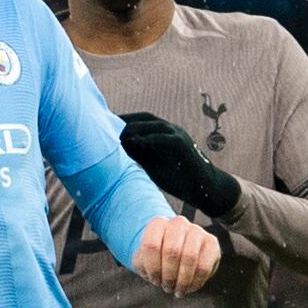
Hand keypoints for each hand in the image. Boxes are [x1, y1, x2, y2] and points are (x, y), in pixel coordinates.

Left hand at [118, 110, 242, 220]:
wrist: (204, 189)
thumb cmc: (177, 178)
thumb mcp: (152, 164)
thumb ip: (137, 154)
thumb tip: (116, 146)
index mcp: (162, 134)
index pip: (140, 121)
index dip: (123, 120)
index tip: (103, 123)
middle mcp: (170, 130)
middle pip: (146, 118)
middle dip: (126, 119)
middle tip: (107, 122)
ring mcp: (179, 136)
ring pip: (155, 125)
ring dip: (136, 127)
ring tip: (119, 132)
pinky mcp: (184, 146)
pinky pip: (167, 139)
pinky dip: (152, 138)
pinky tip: (138, 141)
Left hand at [133, 212, 222, 296]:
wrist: (179, 249)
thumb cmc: (159, 257)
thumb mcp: (144, 260)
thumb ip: (143, 264)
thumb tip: (152, 273)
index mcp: (158, 224)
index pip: (151, 245)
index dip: (152, 268)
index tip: (154, 280)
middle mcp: (178, 223)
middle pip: (172, 251)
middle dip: (169, 275)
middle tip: (168, 288)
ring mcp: (196, 230)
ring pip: (190, 257)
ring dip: (183, 280)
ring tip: (179, 290)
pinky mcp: (211, 242)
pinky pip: (204, 265)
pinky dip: (196, 281)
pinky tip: (190, 287)